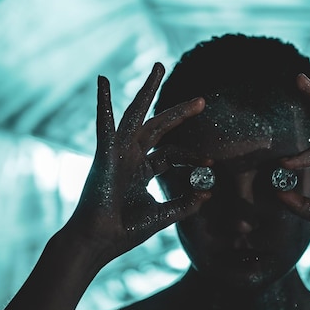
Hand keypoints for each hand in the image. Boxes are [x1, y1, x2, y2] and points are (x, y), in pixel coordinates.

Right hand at [62, 63, 210, 266]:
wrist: (99, 242)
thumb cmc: (124, 231)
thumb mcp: (162, 215)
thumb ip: (184, 203)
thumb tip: (208, 194)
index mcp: (142, 170)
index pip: (172, 154)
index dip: (193, 156)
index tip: (210, 163)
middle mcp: (130, 157)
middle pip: (158, 127)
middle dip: (180, 112)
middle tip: (202, 100)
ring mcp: (117, 153)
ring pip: (135, 115)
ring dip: (147, 91)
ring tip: (159, 67)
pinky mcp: (104, 155)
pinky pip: (104, 124)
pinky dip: (103, 103)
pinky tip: (103, 82)